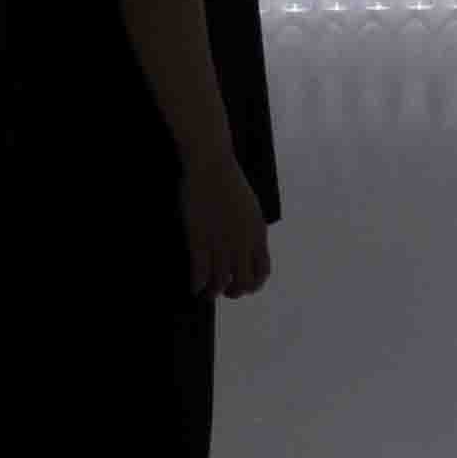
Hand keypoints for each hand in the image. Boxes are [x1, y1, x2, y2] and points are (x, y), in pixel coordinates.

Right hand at [179, 145, 271, 300]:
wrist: (211, 165)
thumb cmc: (229, 182)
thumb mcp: (251, 209)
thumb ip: (251, 232)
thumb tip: (248, 250)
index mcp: (258, 234)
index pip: (262, 272)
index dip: (254, 285)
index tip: (243, 285)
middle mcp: (242, 242)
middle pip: (243, 284)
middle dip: (234, 292)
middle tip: (224, 290)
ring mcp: (221, 242)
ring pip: (220, 283)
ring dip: (213, 292)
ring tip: (207, 292)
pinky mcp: (200, 239)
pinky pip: (200, 273)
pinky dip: (197, 285)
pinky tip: (194, 286)